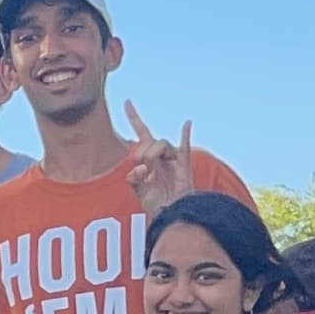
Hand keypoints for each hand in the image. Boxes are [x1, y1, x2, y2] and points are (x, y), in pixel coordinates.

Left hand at [119, 100, 199, 217]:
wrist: (171, 212)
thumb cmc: (156, 201)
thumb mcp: (137, 189)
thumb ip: (133, 177)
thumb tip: (142, 167)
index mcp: (148, 157)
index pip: (141, 133)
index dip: (134, 117)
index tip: (127, 102)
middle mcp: (160, 153)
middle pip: (147, 140)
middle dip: (142, 153)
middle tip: (145, 171)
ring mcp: (172, 157)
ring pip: (160, 143)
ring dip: (153, 155)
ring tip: (154, 171)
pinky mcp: (183, 163)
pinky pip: (184, 146)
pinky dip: (185, 134)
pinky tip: (187, 123)